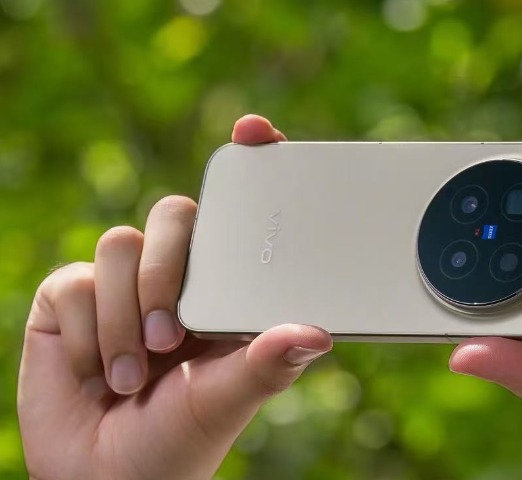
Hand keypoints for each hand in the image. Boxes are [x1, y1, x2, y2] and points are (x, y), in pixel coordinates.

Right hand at [18, 115, 330, 479]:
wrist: (107, 477)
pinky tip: (97, 375)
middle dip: (169, 271)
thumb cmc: (181, 437)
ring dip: (125, 317)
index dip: (249, 160)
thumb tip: (318, 332)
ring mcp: (123, 282)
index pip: (239, 210)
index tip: (255, 131)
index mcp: (226, 286)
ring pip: (120, 243)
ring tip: (131, 376)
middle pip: (176, 214)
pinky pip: (74, 283)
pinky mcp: (70, 298)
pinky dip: (88, 334)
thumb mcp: (230, 398)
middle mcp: (178, 274)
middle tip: (171, 336)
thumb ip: (268, 363)